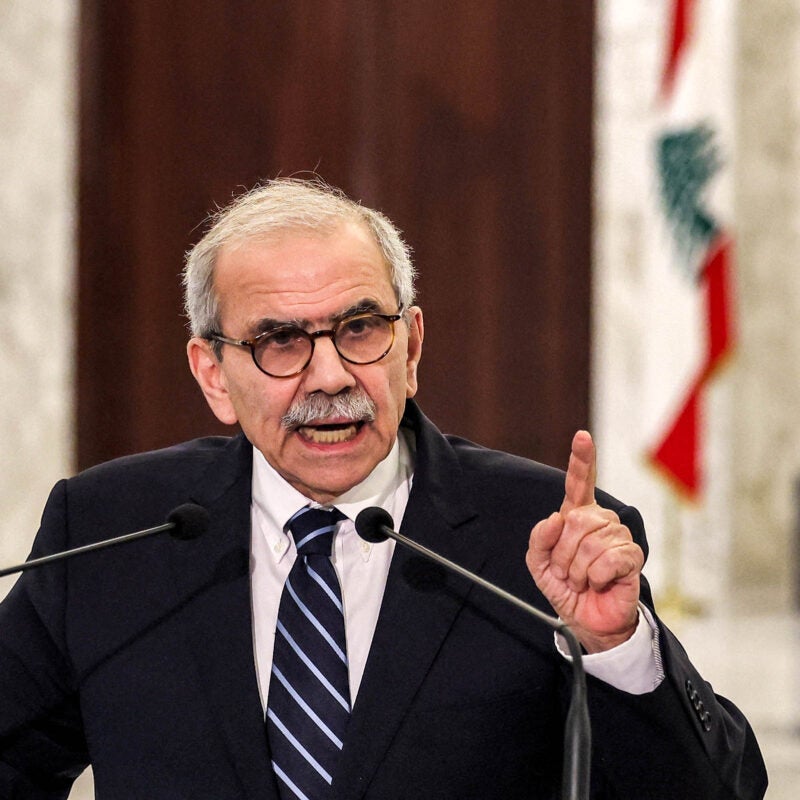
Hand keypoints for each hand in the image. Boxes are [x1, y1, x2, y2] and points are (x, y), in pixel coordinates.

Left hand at [525, 431, 643, 652]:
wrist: (587, 620)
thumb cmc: (567, 588)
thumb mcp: (539, 564)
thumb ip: (539, 539)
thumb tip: (554, 519)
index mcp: (578, 516)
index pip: (580, 483)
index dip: (582, 459)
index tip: (582, 436)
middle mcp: (600, 521)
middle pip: (574, 520)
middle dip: (562, 553)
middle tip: (567, 572)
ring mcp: (618, 536)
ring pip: (589, 542)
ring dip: (577, 569)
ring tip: (583, 579)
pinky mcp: (632, 556)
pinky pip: (606, 559)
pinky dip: (594, 577)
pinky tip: (599, 583)